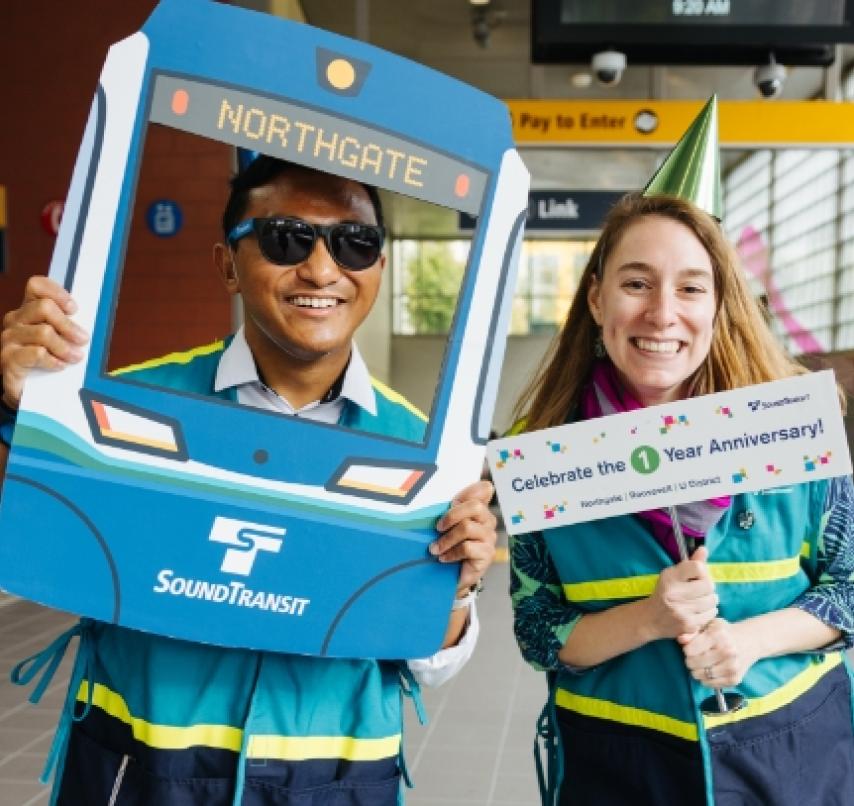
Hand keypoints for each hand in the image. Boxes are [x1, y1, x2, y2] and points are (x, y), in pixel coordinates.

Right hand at [1, 276, 87, 407]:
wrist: (27, 391)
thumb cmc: (45, 361)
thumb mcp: (60, 339)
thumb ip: (68, 327)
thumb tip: (89, 324)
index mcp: (28, 310)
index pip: (36, 286)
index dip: (57, 292)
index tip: (74, 308)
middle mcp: (16, 320)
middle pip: (44, 308)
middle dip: (68, 324)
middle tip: (82, 339)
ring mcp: (9, 339)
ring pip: (43, 332)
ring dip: (65, 346)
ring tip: (75, 357)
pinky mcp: (8, 358)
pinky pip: (37, 353)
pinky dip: (53, 359)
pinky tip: (60, 366)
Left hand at [430, 480, 496, 593]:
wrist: (451, 576)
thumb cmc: (448, 547)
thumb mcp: (446, 525)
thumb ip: (448, 510)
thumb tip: (439, 498)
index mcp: (479, 509)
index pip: (484, 489)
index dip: (470, 490)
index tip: (452, 502)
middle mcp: (488, 520)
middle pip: (475, 506)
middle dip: (452, 516)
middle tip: (438, 528)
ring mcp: (490, 537)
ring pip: (467, 528)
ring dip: (446, 539)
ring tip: (435, 549)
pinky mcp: (487, 554)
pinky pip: (467, 547)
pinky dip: (451, 553)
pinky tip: (443, 558)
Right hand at [643, 546, 717, 641]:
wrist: (650, 619)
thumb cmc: (664, 592)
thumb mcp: (672, 574)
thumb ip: (690, 563)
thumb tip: (704, 549)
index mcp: (669, 579)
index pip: (698, 567)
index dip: (700, 571)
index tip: (695, 576)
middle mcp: (675, 595)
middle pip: (709, 585)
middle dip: (706, 586)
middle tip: (698, 590)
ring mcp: (683, 612)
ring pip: (713, 600)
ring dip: (709, 599)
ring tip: (698, 600)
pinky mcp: (690, 625)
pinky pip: (711, 614)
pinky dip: (708, 611)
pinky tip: (698, 610)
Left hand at [681, 618, 757, 687]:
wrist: (750, 642)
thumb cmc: (724, 632)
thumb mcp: (709, 625)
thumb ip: (693, 632)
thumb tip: (680, 640)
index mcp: (719, 635)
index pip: (690, 650)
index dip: (686, 649)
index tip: (690, 647)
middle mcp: (728, 651)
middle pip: (693, 663)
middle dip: (690, 660)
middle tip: (695, 656)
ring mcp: (732, 667)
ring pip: (700, 675)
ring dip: (696, 670)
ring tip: (702, 663)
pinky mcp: (734, 679)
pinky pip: (709, 684)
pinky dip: (705, 679)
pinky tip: (710, 670)